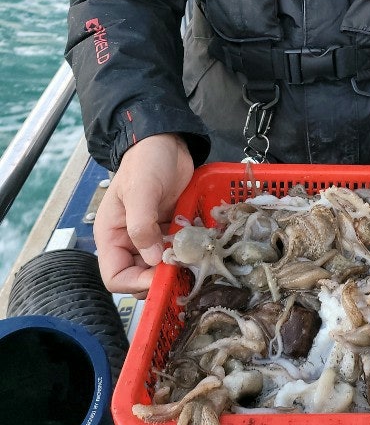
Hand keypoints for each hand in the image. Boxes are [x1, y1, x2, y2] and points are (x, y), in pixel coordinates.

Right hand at [93, 133, 194, 296]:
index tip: (162, 276)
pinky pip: (178, 250)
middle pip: (140, 277)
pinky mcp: (170, 229)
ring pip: (162, 267)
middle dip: (161, 277)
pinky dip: (189, 250)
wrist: (167, 141)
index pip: (116, 277)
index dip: (137, 283)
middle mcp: (129, 241)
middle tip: (185, 268)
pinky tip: (201, 241)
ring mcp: (151, 236)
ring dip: (179, 265)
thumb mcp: (141, 190)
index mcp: (112, 235)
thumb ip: (142, 225)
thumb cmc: (147, 161)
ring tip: (196, 255)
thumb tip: (151, 260)